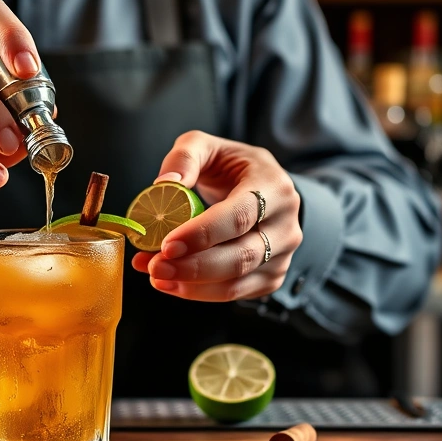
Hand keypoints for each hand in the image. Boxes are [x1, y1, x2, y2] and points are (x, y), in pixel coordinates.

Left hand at [131, 131, 302, 301]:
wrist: (261, 190)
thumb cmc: (230, 168)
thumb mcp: (208, 147)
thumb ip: (185, 156)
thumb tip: (164, 184)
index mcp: (274, 187)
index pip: (240, 216)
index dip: (203, 234)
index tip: (167, 244)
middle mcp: (285, 224)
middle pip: (241, 256)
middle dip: (194, 267)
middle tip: (155, 267)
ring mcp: (282, 255)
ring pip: (238, 282)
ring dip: (192, 285)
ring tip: (156, 276)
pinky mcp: (271, 277)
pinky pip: (235, 293)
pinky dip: (200, 293)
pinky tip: (173, 284)